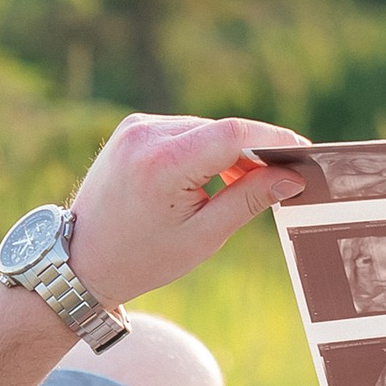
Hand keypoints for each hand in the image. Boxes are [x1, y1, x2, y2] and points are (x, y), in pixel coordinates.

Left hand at [66, 113, 306, 307]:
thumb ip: (249, 200)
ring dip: (229, 151)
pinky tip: (208, 178)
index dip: (274, 140)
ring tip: (240, 187)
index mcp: (161, 166)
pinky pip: (184, 131)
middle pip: (221, 130)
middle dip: (254, 152)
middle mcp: (145, 136)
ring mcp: (135, 127)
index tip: (304, 153)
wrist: (80, 258)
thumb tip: (293, 177)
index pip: (232, 134)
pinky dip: (204, 149)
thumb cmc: (142, 257)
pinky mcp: (132, 127)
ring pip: (205, 129)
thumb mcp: (203, 236)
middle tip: (281, 180)